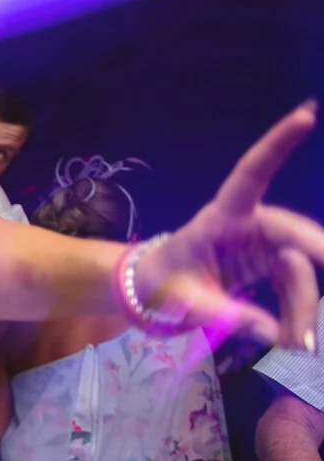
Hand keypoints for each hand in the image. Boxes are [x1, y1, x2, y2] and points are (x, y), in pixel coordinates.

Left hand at [134, 101, 323, 348]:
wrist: (152, 296)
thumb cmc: (159, 286)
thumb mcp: (184, 302)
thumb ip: (227, 315)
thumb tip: (273, 332)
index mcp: (221, 217)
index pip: (252, 174)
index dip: (277, 145)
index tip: (305, 115)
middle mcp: (250, 224)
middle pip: (294, 239)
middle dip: (309, 276)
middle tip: (313, 319)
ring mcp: (265, 245)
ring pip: (301, 270)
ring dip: (303, 308)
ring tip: (296, 345)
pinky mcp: (272, 266)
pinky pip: (297, 287)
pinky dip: (299, 314)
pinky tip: (296, 339)